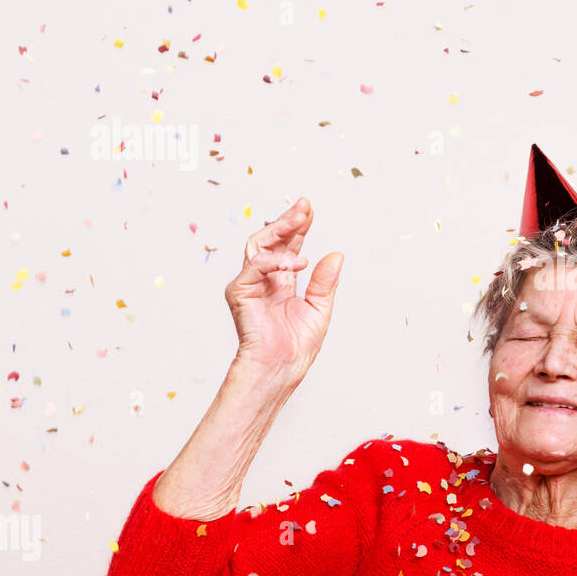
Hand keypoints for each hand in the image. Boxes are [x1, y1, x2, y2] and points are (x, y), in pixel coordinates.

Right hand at [225, 197, 343, 381]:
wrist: (281, 368)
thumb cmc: (296, 346)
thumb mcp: (319, 308)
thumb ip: (325, 282)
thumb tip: (336, 254)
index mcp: (282, 282)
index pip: (288, 247)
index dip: (298, 228)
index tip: (309, 209)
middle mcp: (264, 279)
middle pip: (271, 240)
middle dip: (287, 222)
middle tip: (303, 207)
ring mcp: (249, 284)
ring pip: (258, 245)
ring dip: (279, 230)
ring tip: (299, 220)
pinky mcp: (239, 292)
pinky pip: (254, 267)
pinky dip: (274, 261)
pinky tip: (296, 262)